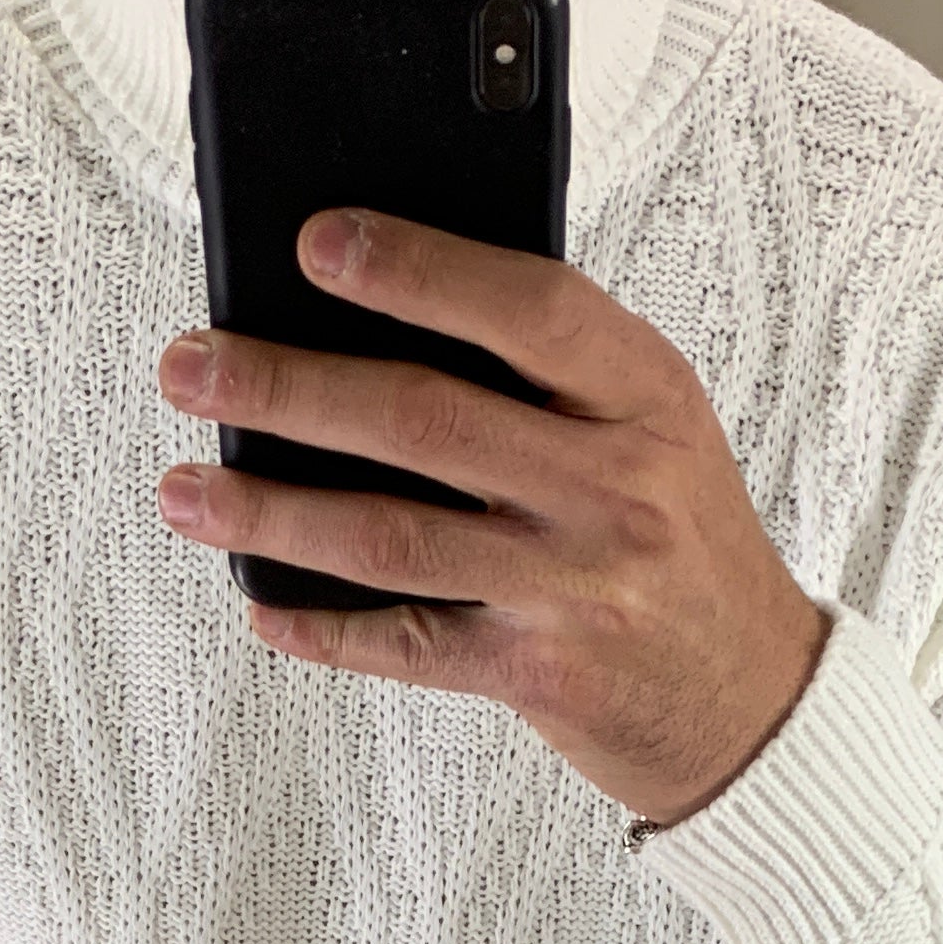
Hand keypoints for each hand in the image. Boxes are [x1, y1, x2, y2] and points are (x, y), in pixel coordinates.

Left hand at [155, 210, 829, 831]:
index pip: (527, 308)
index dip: (417, 269)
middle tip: (194, 365)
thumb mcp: (653, 431)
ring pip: (391, 534)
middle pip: (425, 419)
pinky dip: (322, 626)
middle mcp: (611, 489)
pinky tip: (260, 600)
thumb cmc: (684, 548)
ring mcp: (573, 585)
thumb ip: (551, 374)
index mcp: (646, 397)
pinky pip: (405, 643)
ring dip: (270, 508)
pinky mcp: (538, 673)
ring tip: (187, 488)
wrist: (754, 702)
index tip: (315, 242)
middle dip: (288, 385)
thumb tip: (384, 317)